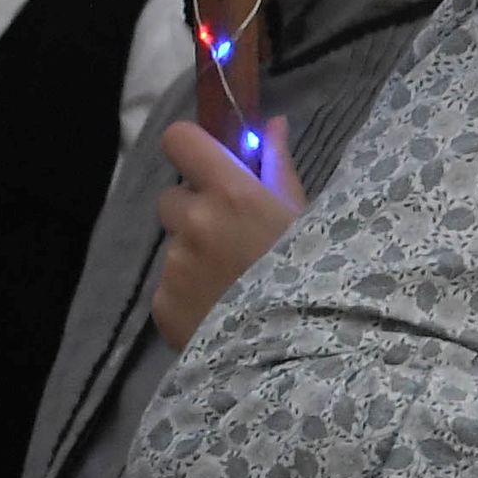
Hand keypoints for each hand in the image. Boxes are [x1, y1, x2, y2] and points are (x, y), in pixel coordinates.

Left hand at [149, 115, 300, 349]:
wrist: (301, 353)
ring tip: (235, 284)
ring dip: (196, 255)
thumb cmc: (316, 275)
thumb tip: (269, 124)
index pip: (178, 141)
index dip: (191, 149)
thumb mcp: (305, 216)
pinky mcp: (162, 304)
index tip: (209, 164)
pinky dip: (189, 294)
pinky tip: (223, 311)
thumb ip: (278, 167)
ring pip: (176, 246)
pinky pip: (170, 286)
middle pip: (173, 198)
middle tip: (232, 238)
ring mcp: (173, 265)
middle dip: (195, 211)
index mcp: (230, 193)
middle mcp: (193, 223)